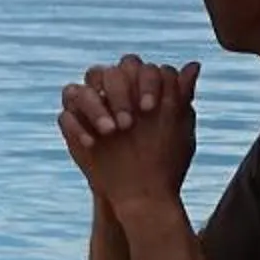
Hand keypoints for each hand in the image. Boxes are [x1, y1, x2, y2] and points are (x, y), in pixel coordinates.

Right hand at [60, 60, 202, 209]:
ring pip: (79, 89)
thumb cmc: (163, 159)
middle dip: (118, 93)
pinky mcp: (74, 128)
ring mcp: (90, 109)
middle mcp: (112, 93)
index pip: (136, 66)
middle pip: (107, 72)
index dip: (143, 82)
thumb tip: (194, 64)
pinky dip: (76, 127)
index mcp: (137, 88)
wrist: (141, 195)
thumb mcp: (178, 127)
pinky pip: (65, 116)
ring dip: (94, 107)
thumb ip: (181, 95)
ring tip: (110, 132)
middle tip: (128, 123)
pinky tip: (92, 144)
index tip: (150, 109)